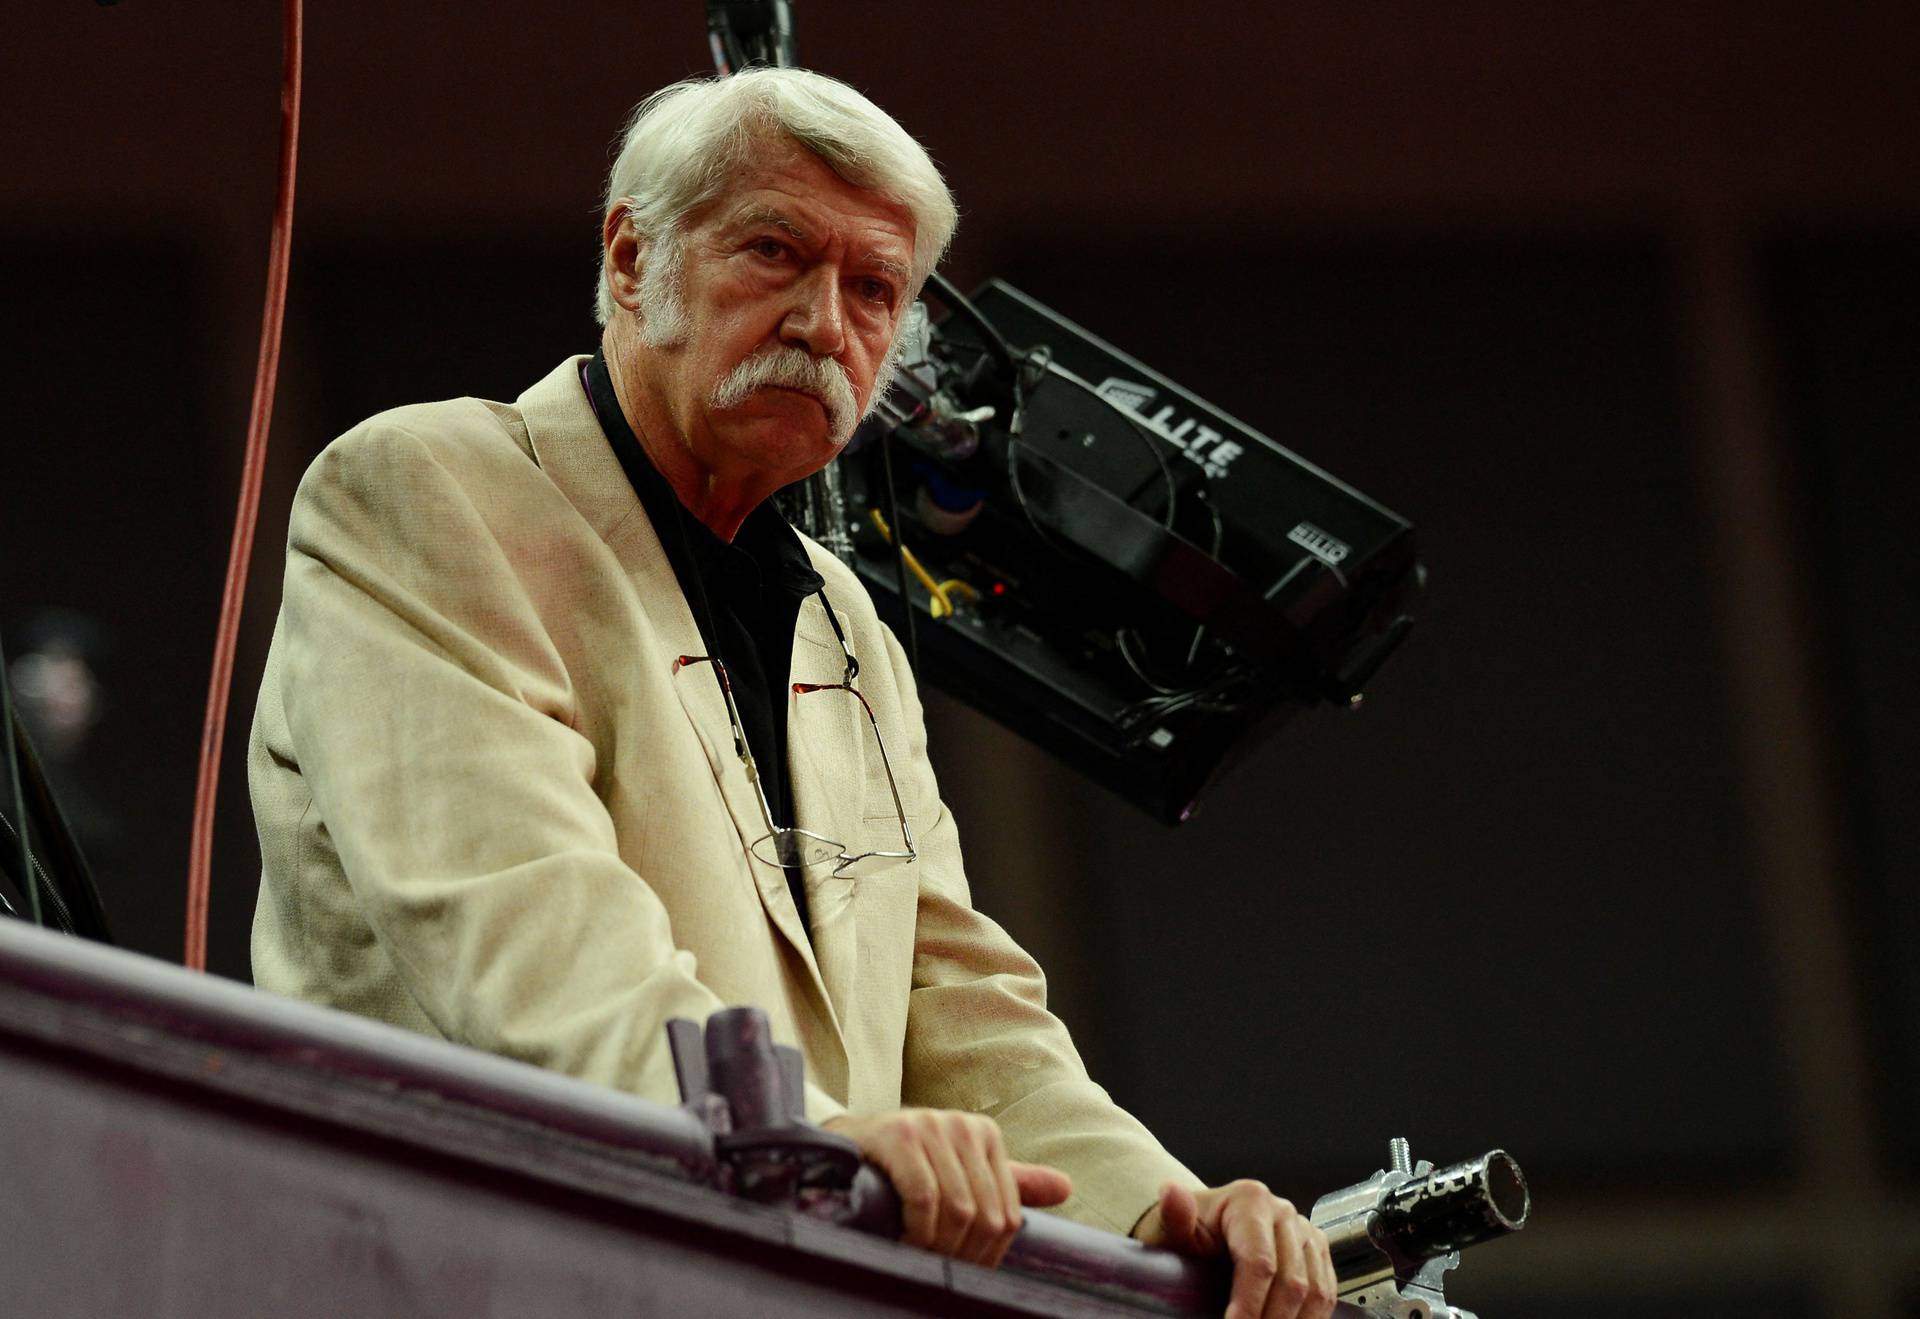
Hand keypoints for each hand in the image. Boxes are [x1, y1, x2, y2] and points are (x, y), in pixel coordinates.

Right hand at [823, 1109, 1072, 1266]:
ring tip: (918, 1257)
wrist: (846, 1144)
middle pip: (982, 1215)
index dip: (985, 1255)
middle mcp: (964, 1126)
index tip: (960, 1272)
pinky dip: (917, 1229)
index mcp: (985, 1135)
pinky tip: (904, 1239)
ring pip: (956, 1209)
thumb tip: (1066, 1188)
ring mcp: (931, 1126)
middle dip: (960, 1255)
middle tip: (937, 1270)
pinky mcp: (900, 1134)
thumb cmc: (905, 1164)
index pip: (1005, 1214)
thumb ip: (1011, 1182)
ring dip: (936, 1247)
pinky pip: (924, 1196)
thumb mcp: (959, 1172)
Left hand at [1132, 1180, 1336, 1318]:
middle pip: (1291, 1282)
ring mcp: (1305, 1232)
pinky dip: (1311, 1318)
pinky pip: (1326, 1293)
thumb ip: (1174, 1217)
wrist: (1203, 1232)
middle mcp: (1284, 1212)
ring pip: (1315, 1291)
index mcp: (1251, 1200)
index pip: (1259, 1263)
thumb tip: (1171, 1194)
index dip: (1250, 1304)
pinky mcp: (1316, 1253)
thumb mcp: (1172, 1228)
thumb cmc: (1188, 1233)